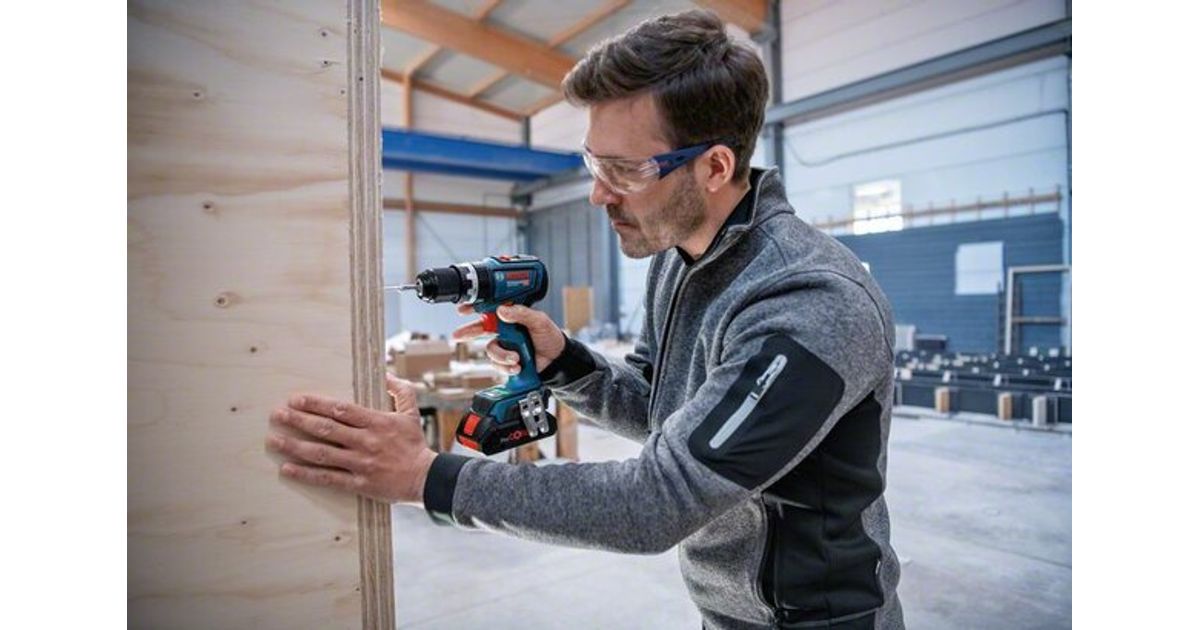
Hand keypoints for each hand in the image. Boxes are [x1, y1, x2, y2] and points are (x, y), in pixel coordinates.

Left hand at [265, 374, 434, 503]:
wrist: (426, 479)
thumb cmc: (415, 445)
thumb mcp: (412, 413)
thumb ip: (401, 391)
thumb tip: (387, 374)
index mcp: (375, 422)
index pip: (340, 409)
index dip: (316, 404)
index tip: (296, 399)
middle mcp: (364, 441)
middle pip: (326, 429)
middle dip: (298, 421)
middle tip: (277, 415)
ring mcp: (359, 463)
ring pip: (321, 453)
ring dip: (294, 446)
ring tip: (273, 441)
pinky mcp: (358, 483)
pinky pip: (328, 478)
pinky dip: (306, 474)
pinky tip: (287, 469)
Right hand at [451, 303, 565, 373]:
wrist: (558, 360)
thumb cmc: (550, 337)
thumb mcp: (539, 321)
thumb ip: (521, 314)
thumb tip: (502, 311)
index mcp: (511, 317)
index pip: (490, 310)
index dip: (475, 308)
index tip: (463, 310)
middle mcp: (505, 331)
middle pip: (481, 330)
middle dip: (468, 332)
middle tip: (458, 336)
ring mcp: (505, 347)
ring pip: (491, 351)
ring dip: (502, 356)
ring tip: (516, 359)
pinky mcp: (507, 362)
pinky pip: (498, 365)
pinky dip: (507, 367)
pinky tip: (518, 367)